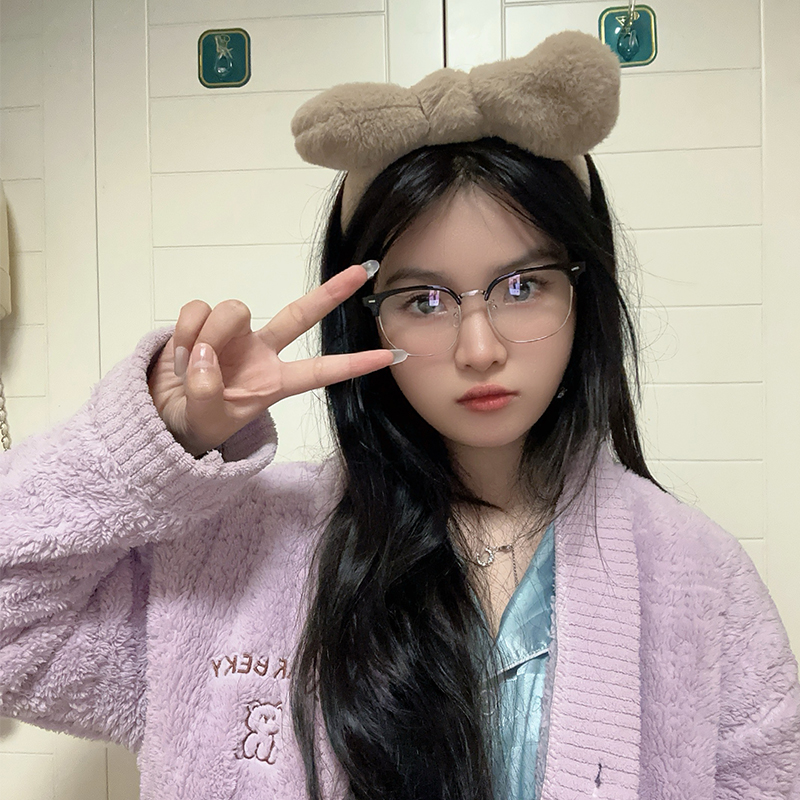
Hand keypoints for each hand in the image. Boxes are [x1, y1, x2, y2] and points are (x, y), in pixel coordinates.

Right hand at [148, 263, 399, 455]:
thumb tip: (203, 356)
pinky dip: (183, 331)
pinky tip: (177, 355)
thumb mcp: (207, 421)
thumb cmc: (199, 421)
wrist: (166, 415)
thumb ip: (206, 393)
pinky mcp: (204, 322)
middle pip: (299, 315)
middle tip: (361, 271)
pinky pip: (197, 310)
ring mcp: (235, 335)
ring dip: (206, 335)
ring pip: (232, 310)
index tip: (389, 356)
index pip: (320, 371)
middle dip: (330, 293)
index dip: (353, 364)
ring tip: (188, 366)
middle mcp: (262, 351)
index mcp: (275, 382)